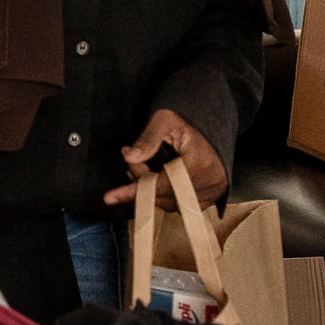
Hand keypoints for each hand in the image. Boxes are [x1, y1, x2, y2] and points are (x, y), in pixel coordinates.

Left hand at [105, 110, 225, 208]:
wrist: (215, 125)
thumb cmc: (190, 120)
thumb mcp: (166, 120)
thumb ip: (148, 138)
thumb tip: (130, 157)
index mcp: (198, 164)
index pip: (159, 185)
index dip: (133, 190)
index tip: (109, 197)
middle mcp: (209, 183)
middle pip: (162, 195)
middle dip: (140, 181)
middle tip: (130, 160)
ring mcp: (213, 192)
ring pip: (170, 203)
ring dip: (151, 189)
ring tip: (143, 166)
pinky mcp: (213, 196)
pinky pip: (180, 204)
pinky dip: (165, 195)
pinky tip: (158, 178)